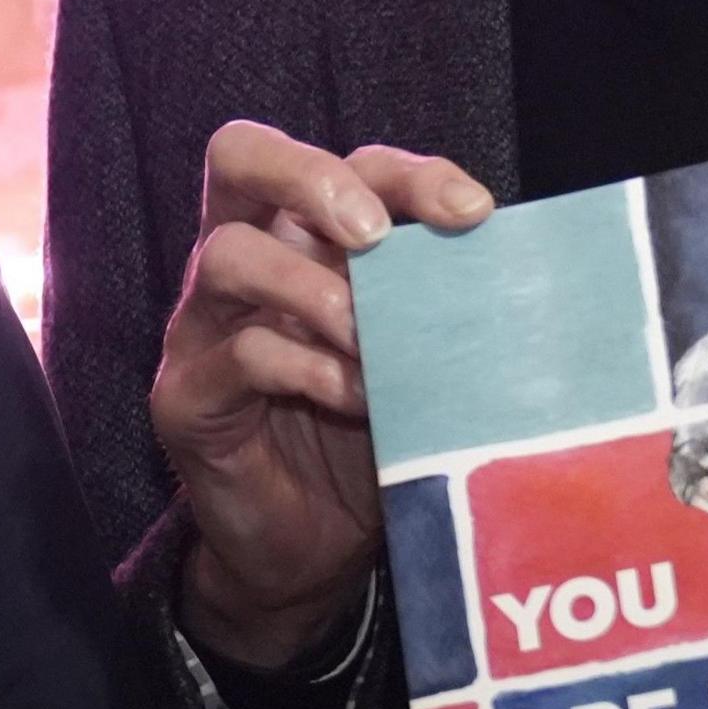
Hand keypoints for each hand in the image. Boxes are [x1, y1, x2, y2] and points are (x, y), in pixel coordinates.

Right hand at [153, 121, 491, 665]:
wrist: (310, 553)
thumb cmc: (372, 441)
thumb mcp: (420, 364)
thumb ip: (441, 311)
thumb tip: (522, 274)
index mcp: (305, 240)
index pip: (348, 163)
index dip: (407, 173)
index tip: (473, 214)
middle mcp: (243, 264)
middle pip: (239, 156)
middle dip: (312, 177)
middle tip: (371, 237)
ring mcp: (202, 327)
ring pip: (228, 254)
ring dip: (311, 290)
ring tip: (368, 340)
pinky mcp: (185, 397)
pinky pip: (237, 355)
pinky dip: (306, 369)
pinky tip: (356, 400)